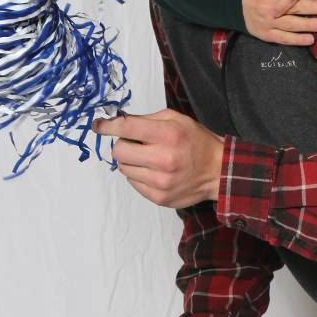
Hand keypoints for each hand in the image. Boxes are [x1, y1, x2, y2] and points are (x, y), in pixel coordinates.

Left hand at [93, 109, 223, 205]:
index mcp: (168, 135)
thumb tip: (118, 122)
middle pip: (119, 151)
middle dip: (123, 145)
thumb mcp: (177, 120)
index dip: (107, 126)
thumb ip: (147, 119)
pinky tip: (154, 171)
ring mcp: (160, 182)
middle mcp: (163, 159)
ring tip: (148, 158)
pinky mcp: (159, 197)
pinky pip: (133, 183)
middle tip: (136, 144)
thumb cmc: (196, 141)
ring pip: (123, 168)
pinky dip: (139, 175)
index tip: (98, 125)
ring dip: (131, 161)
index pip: (126, 128)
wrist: (218, 171)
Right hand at [242, 0, 316, 45]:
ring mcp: (266, 21)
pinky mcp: (265, 33)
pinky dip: (297, 40)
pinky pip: (283, 38)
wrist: (236, 6)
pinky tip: (310, 39)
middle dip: (313, 7)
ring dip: (308, 25)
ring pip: (290, 23)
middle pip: (293, 6)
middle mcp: (268, 5)